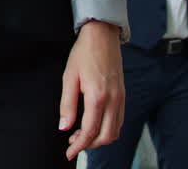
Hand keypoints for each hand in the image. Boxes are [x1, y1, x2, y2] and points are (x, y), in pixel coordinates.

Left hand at [59, 21, 124, 159]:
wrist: (102, 36)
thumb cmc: (84, 53)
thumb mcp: (69, 77)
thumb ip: (67, 104)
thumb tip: (64, 127)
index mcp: (97, 96)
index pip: (89, 131)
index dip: (79, 146)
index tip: (69, 152)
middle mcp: (113, 100)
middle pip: (106, 136)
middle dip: (90, 145)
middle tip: (74, 144)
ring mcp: (120, 98)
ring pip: (115, 131)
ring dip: (99, 138)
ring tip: (82, 135)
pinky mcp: (123, 95)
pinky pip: (119, 120)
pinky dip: (108, 129)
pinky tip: (95, 124)